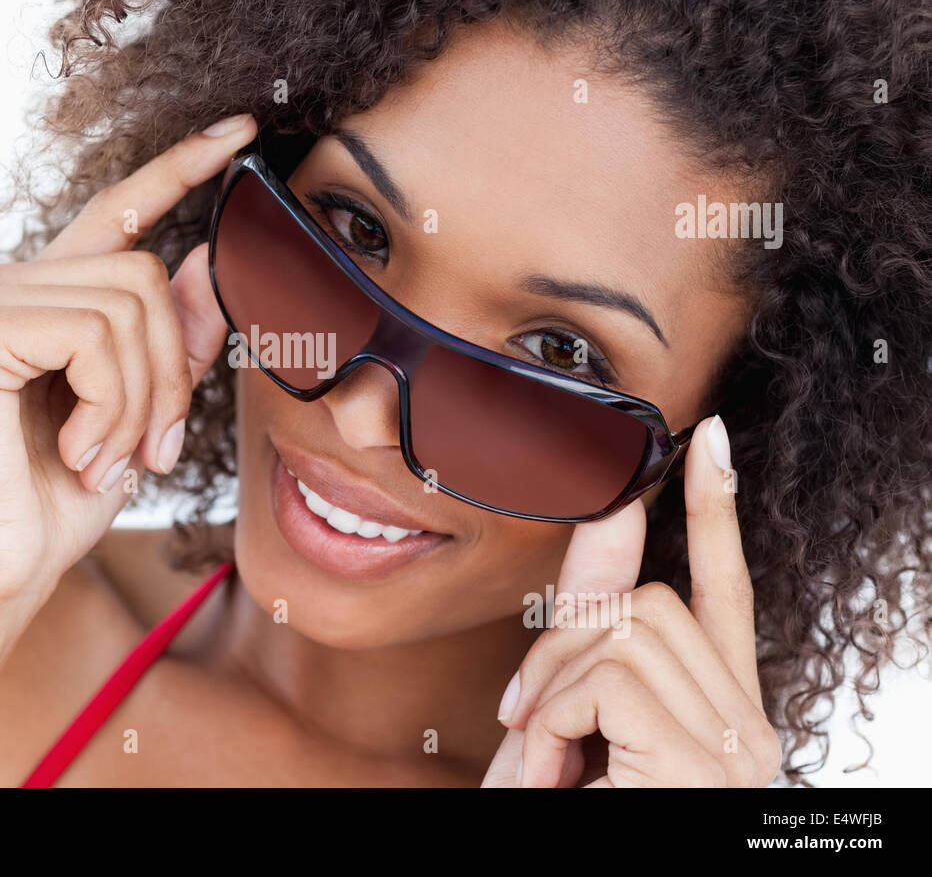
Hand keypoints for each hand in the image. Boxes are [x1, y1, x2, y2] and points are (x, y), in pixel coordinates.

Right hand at [0, 113, 257, 608]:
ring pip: (130, 305)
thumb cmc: (55, 502)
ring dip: (142, 402)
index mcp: (38, 297)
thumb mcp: (138, 414)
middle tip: (152, 452)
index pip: (116, 213)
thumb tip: (208, 257)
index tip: (240, 132)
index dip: (179, 168)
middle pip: (145, 274)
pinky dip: (111, 407)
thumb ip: (171, 340)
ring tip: (105, 459)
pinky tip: (75, 452)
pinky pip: (95, 337)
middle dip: (170, 374)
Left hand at [482, 415, 781, 786]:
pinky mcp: (706, 763)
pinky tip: (562, 772)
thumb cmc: (568, 806)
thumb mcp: (567, 713)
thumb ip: (591, 621)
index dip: (714, 512)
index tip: (707, 442)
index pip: (724, 590)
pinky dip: (560, 718)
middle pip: (650, 605)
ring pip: (627, 632)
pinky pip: (611, 680)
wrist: (557, 865)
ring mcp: (736, 747)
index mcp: (716, 706)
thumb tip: (609, 512)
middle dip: (564, 644)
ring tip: (549, 758)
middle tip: (531, 718)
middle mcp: (746, 724)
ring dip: (556, 685)